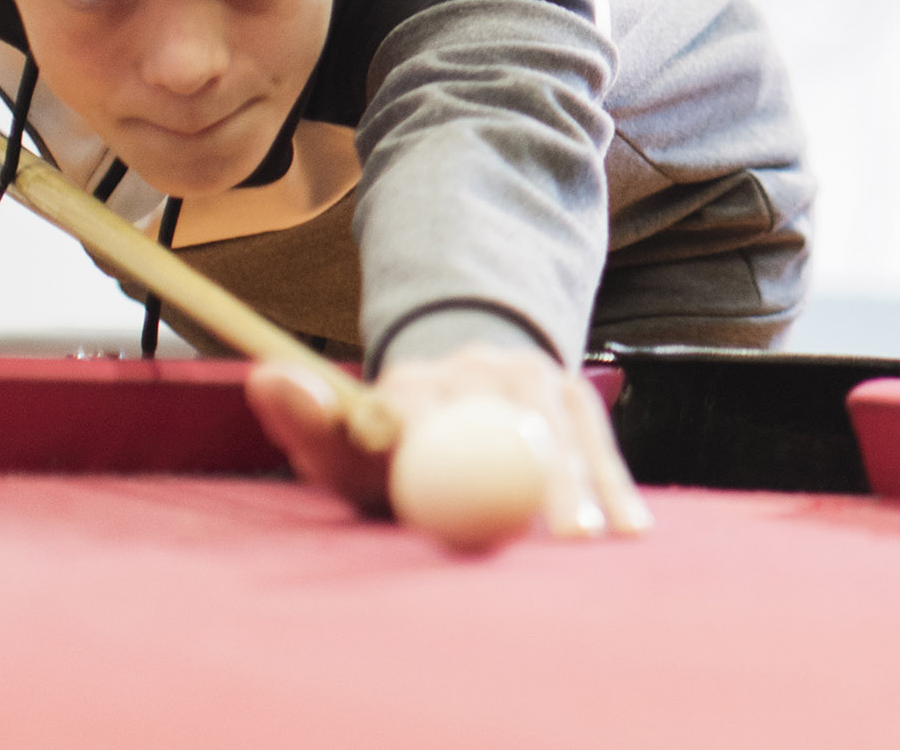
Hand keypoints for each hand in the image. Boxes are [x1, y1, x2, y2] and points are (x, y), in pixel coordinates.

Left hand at [246, 344, 652, 541]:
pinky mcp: (570, 389)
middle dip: (546, 471)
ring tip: (604, 536)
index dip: (447, 444)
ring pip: (568, 425)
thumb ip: (309, 422)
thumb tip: (268, 376)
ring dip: (591, 481)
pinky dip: (612, 482)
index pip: (428, 410)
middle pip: (521, 416)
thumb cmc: (380, 448)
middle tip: (557, 534)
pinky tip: (631, 526)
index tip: (463, 493)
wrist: (442, 395)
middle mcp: (480, 364)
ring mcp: (532, 372)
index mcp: (415, 379)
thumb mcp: (337, 446)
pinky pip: (596, 436)